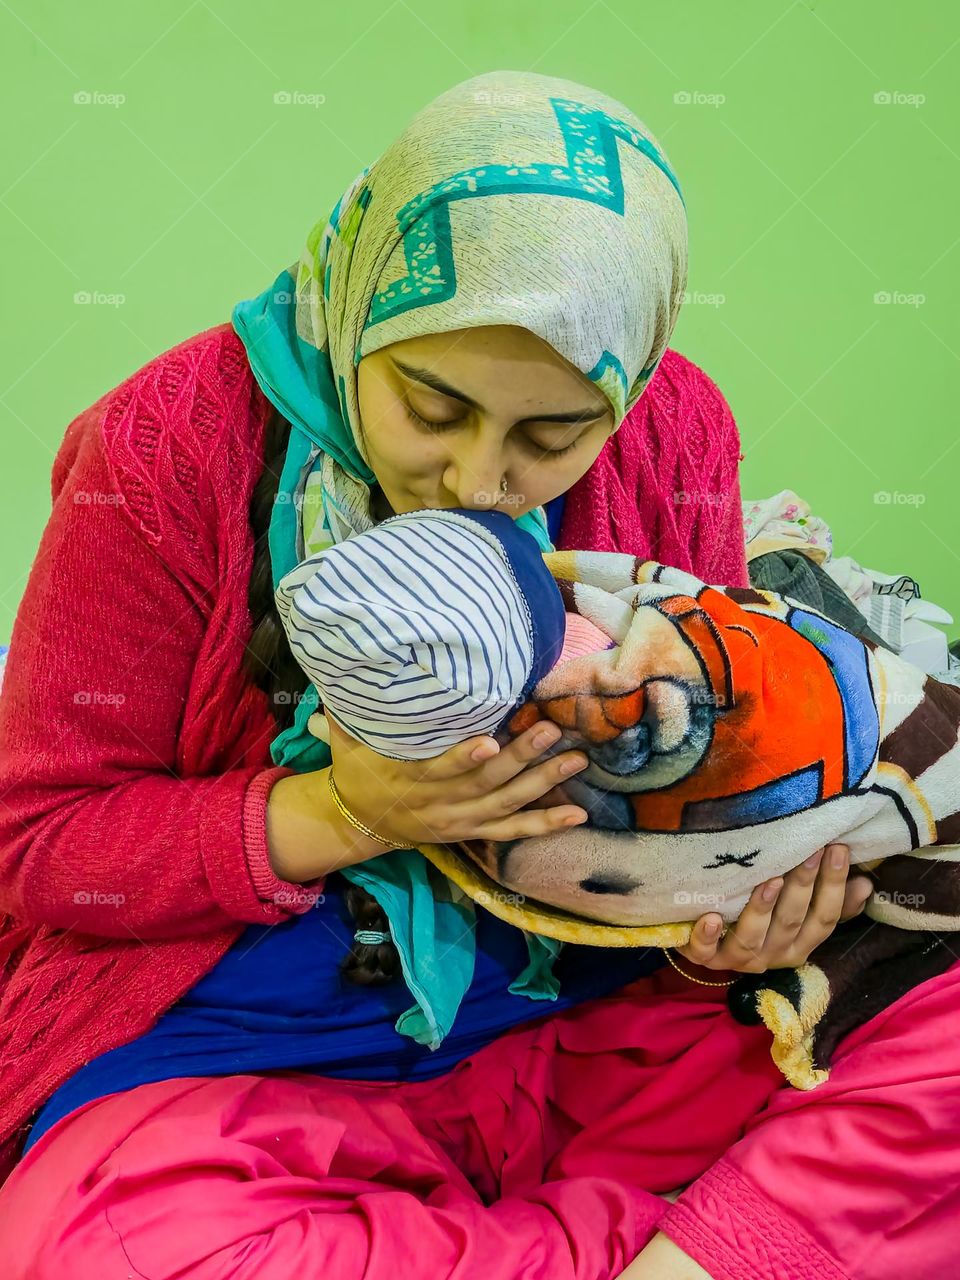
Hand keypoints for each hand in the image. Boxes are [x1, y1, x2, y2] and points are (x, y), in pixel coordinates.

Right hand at [323, 712, 589, 849]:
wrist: (359, 821)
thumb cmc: (357, 770)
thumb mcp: (347, 741)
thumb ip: (352, 709)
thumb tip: (349, 663)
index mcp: (410, 780)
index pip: (439, 769)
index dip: (464, 758)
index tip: (490, 742)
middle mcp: (440, 804)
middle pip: (485, 783)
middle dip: (519, 758)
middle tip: (549, 731)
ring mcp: (461, 821)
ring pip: (507, 804)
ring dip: (543, 783)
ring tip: (575, 761)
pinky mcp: (475, 831)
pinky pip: (514, 831)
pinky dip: (545, 824)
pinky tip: (577, 815)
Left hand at [674, 843, 872, 972]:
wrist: (712, 948)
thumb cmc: (763, 921)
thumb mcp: (800, 915)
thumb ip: (832, 902)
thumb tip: (866, 883)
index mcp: (800, 945)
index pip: (824, 918)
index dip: (834, 886)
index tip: (838, 848)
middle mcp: (773, 955)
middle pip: (791, 921)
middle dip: (803, 885)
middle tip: (810, 849)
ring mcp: (739, 959)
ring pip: (753, 937)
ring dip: (761, 908)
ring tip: (769, 880)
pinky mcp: (705, 958)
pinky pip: (706, 952)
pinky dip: (707, 937)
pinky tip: (711, 918)